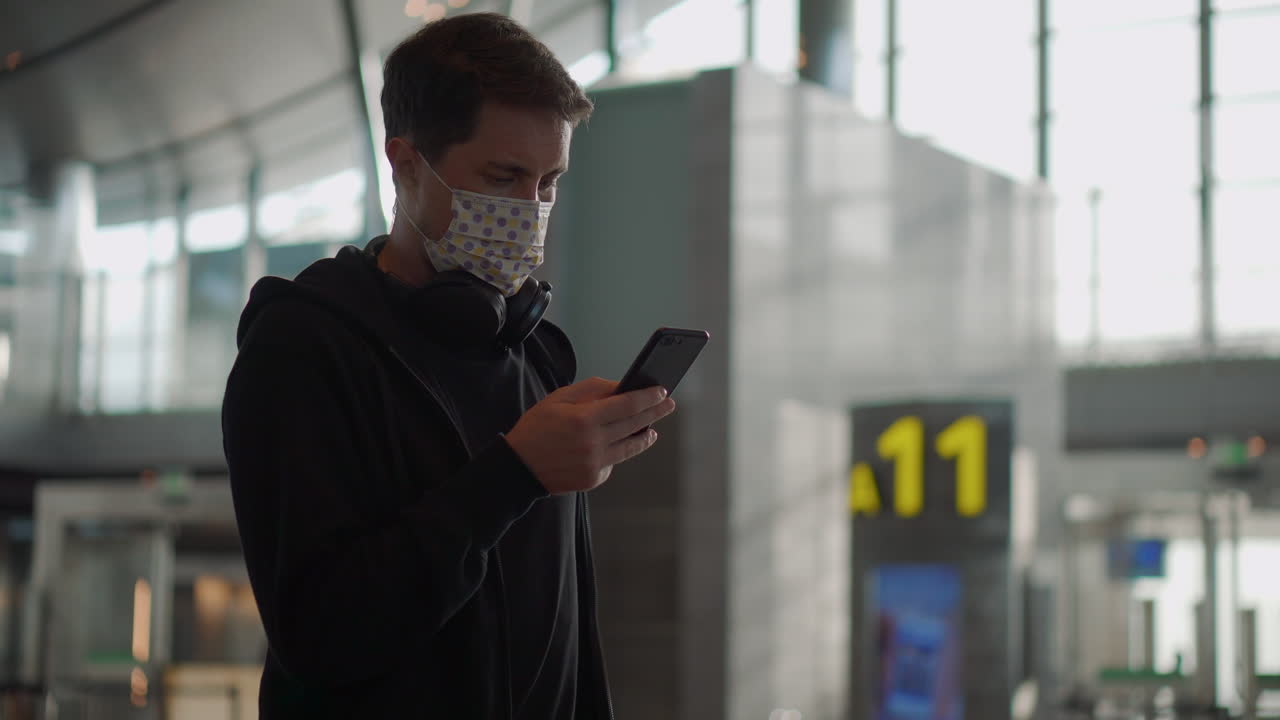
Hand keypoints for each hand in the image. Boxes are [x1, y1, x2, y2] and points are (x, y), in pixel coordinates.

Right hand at [505, 377, 676, 494]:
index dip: (648, 397)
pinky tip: (617, 444)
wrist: (518, 467)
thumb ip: (591, 390)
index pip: (627, 405)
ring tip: (652, 428)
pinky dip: (617, 451)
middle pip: (635, 425)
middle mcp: (593, 443)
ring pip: (630, 447)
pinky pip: (614, 461)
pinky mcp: (594, 479)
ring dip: (644, 436)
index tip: (663, 391)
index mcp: (584, 419)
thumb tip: (621, 387)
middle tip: (668, 404)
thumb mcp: (559, 398)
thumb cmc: (538, 427)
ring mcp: (595, 464)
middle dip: (655, 412)